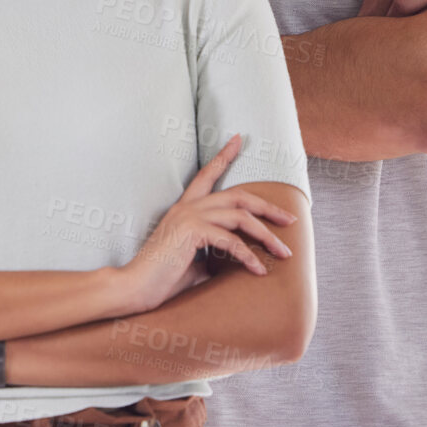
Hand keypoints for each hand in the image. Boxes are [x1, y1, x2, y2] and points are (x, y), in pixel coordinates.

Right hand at [120, 134, 295, 313]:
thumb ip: (211, 254)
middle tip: (291, 219)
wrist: (136, 286)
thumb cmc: (161, 278)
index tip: (238, 139)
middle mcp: (187, 207)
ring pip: (240, 216)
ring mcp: (188, 217)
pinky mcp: (191, 232)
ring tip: (284, 253)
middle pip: (237, 196)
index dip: (223, 156)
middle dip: (268, 207)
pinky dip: (249, 256)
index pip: (206, 175)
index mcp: (184, 209)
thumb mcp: (193, 260)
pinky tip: (259, 270)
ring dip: (267, 235)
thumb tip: (233, 263)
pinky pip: (230, 240)